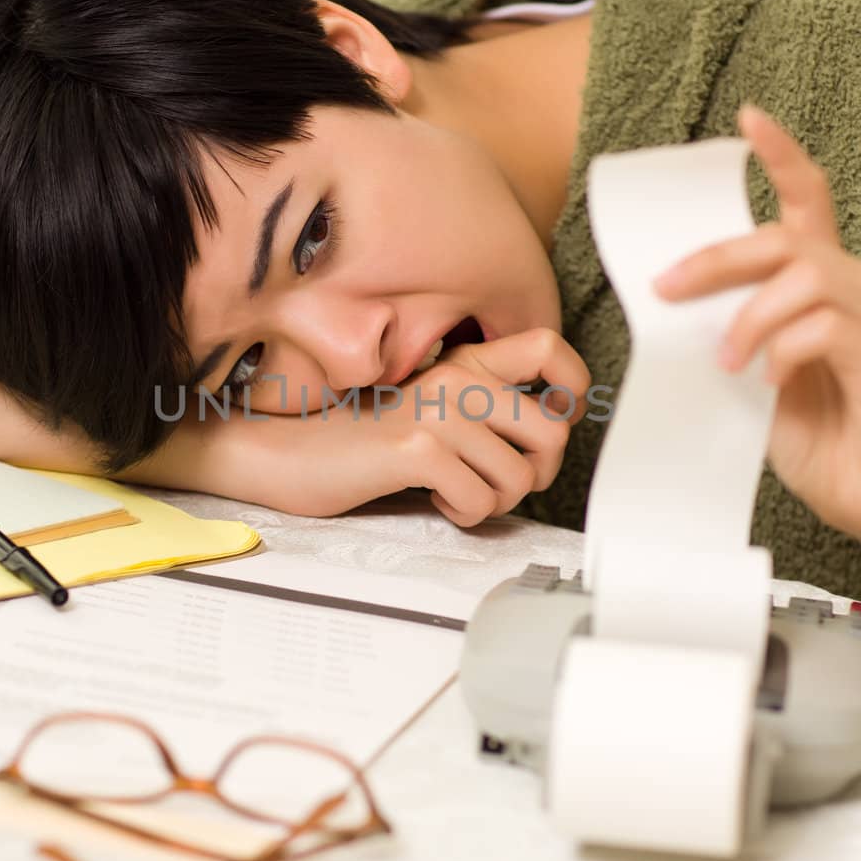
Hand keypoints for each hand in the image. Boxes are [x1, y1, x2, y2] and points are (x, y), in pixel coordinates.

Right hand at [249, 328, 590, 526]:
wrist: (288, 451)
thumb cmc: (358, 441)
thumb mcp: (427, 409)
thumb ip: (478, 410)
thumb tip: (543, 442)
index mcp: (463, 362)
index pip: (548, 346)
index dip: (572, 386)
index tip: (559, 417)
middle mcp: (457, 378)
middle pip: (553, 431)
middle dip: (537, 474)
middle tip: (500, 483)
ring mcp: (438, 411)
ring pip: (519, 478)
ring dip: (492, 501)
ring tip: (454, 491)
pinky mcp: (418, 447)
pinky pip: (480, 500)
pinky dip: (463, 513)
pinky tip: (433, 498)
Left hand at [651, 106, 860, 547]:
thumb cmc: (813, 434)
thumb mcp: (749, 373)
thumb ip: (725, 330)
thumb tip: (671, 305)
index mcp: (820, 281)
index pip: (808, 198)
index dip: (782, 153)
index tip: (748, 117)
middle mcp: (856, 284)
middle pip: (785, 236)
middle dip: (716, 258)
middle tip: (668, 289)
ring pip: (803, 276)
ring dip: (749, 318)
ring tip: (730, 364)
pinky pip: (824, 325)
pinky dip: (784, 350)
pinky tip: (770, 382)